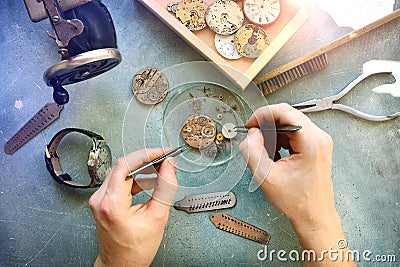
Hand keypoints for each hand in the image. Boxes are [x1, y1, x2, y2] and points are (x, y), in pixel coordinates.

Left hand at [89, 148, 177, 266]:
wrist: (120, 264)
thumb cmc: (134, 249)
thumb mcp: (157, 217)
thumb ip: (165, 188)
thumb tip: (168, 167)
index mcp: (112, 203)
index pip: (126, 164)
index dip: (146, 154)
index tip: (161, 153)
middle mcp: (101, 199)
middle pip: (123, 166)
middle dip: (146, 160)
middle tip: (164, 161)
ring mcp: (99, 199)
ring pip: (120, 172)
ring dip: (141, 169)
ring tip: (160, 172)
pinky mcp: (102, 200)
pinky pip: (118, 181)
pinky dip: (135, 179)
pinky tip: (149, 181)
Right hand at [239, 104, 354, 265]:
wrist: (314, 215)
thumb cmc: (297, 201)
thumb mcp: (266, 176)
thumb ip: (253, 151)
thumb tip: (251, 134)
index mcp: (311, 142)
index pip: (285, 111)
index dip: (263, 114)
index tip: (251, 124)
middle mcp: (319, 138)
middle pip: (287, 116)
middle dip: (266, 125)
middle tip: (254, 138)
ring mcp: (319, 142)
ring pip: (290, 124)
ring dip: (273, 134)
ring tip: (266, 152)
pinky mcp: (316, 146)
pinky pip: (294, 133)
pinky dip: (280, 140)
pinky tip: (275, 155)